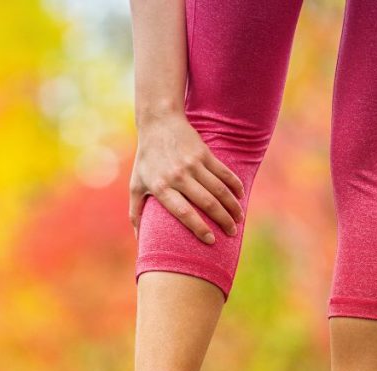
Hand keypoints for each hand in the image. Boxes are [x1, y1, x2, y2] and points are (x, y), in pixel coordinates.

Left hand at [129, 111, 244, 243]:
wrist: (158, 123)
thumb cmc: (146, 159)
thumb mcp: (135, 185)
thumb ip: (136, 212)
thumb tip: (140, 240)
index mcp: (161, 187)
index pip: (183, 212)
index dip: (199, 228)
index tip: (211, 240)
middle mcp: (178, 176)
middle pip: (206, 203)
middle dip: (222, 220)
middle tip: (232, 234)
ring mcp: (193, 163)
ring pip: (219, 189)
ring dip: (232, 206)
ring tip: (238, 219)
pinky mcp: (204, 153)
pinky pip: (224, 173)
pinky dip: (235, 185)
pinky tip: (241, 197)